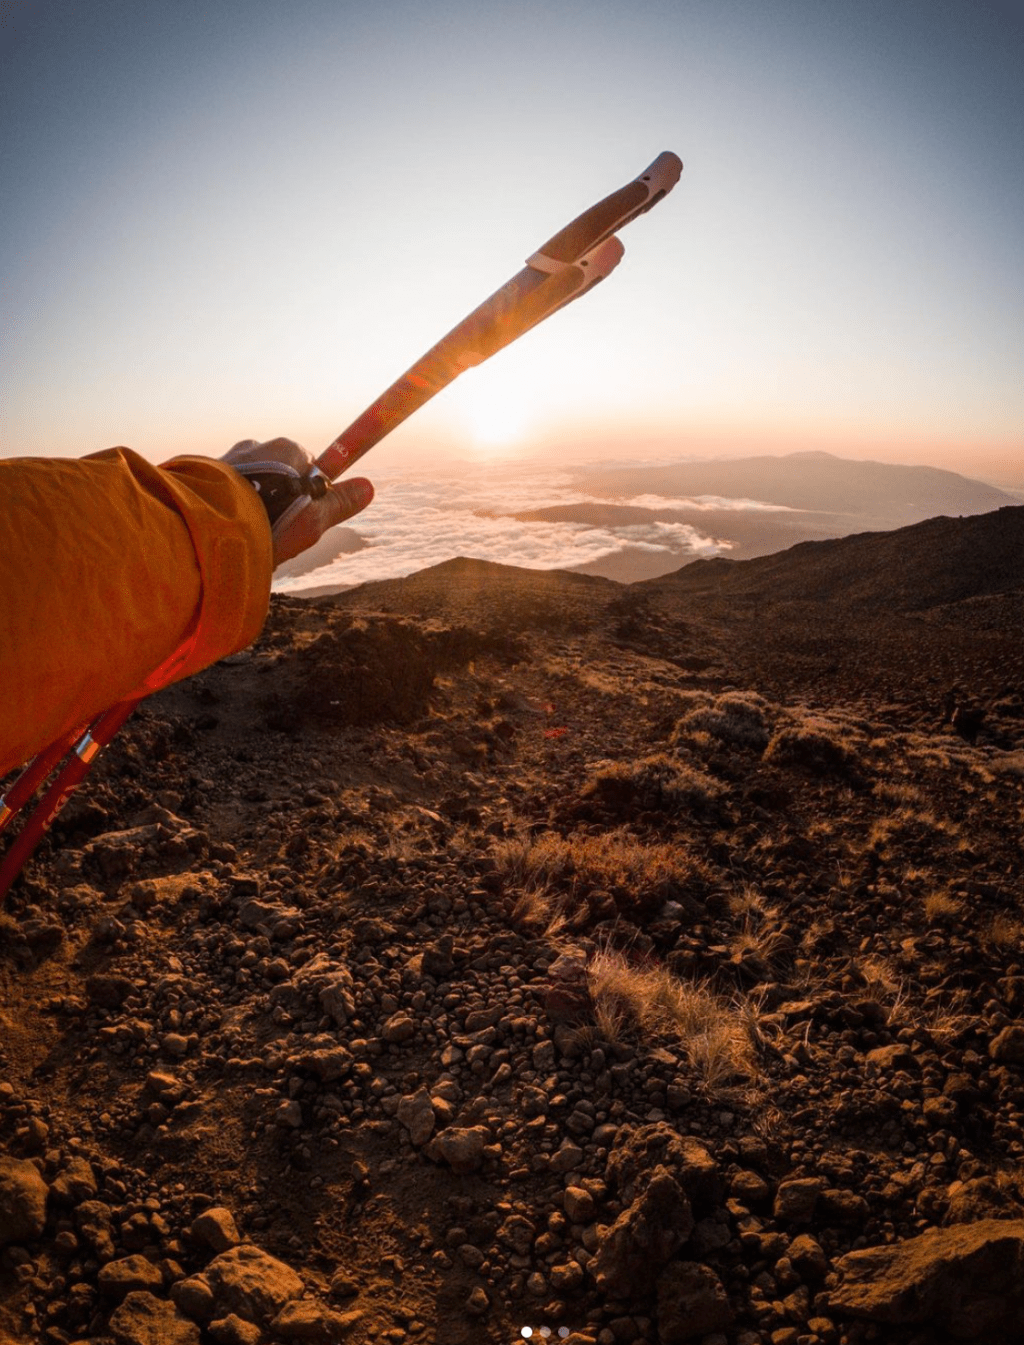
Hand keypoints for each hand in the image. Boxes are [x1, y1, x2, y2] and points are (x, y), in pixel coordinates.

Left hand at [222, 438, 373, 568]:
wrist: (207, 528)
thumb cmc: (268, 521)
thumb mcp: (312, 518)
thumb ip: (339, 502)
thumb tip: (368, 487)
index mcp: (286, 449)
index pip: (310, 467)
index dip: (311, 495)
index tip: (302, 519)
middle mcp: (255, 446)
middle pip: (280, 475)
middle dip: (281, 500)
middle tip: (277, 533)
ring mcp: (227, 458)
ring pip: (252, 483)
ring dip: (254, 504)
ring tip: (249, 535)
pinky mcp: (203, 475)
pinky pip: (225, 490)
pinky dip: (230, 507)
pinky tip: (229, 530)